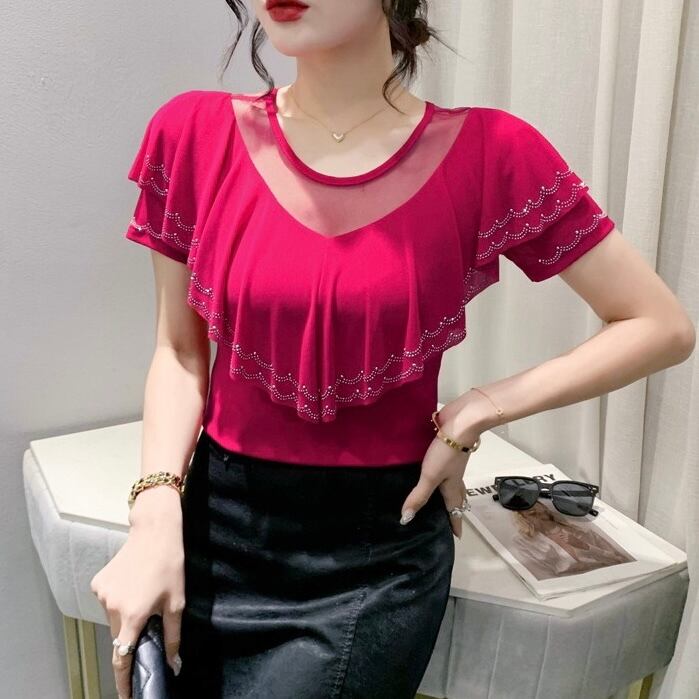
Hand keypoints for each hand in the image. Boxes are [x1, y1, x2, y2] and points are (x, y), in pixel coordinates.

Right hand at [89, 486, 184, 698]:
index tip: (127, 693)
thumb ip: (173, 635)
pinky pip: (108, 602)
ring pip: (114, 619)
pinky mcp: (98, 583)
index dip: (124, 679)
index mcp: (133, 615)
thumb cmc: (170, 564)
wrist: (154, 531)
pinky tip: (134, 585)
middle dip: (133, 638)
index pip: (122, 657)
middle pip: (120, 636)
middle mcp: (112, 607)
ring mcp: (102, 594)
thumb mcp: (177, 601)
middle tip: (149, 626)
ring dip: (127, 618)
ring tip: (145, 596)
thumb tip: (174, 662)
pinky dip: (120, 601)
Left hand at [399, 414, 480, 539]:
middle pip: (457, 497)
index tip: (457, 537)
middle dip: (454, 509)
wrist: (460, 423)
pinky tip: (430, 468)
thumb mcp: (430, 476)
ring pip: (452, 482)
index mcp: (452, 487)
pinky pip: (445, 467)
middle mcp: (454, 477)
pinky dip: (442, 473)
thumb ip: (419, 496)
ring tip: (439, 496)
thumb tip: (406, 519)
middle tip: (448, 519)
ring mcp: (452, 463)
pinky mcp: (447, 450)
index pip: (455, 510)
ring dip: (449, 491)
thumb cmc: (446, 453)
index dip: (455, 524)